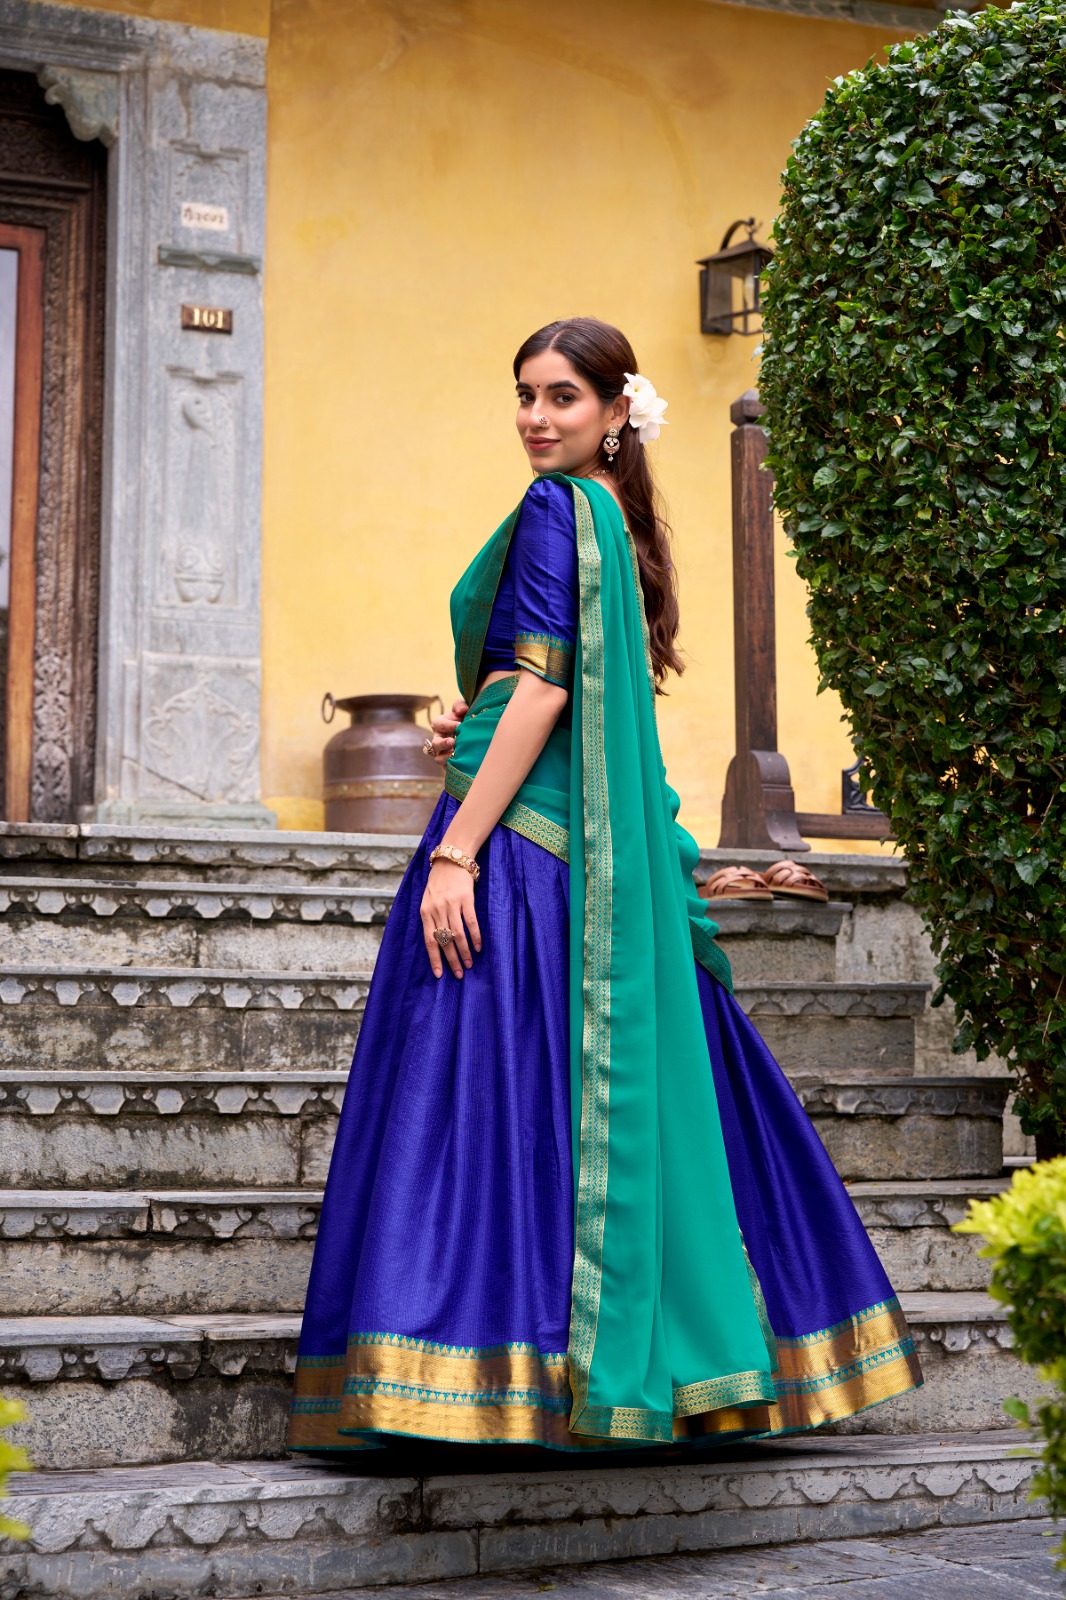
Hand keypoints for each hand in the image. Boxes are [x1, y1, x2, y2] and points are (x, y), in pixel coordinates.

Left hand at [420, 859, 481, 978]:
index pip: (429, 941)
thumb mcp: (427, 898)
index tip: (439, 974)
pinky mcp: (466, 899)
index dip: (434, 958)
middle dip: (451, 960)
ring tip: (469, 964)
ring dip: (464, 952)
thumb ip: (430, 917)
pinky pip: (471, 922)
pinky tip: (478, 947)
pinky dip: (475, 936)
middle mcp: (437, 910)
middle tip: (458, 974)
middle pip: (444, 941)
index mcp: (425, 912)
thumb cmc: (439, 880)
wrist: (451, 859)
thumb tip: (437, 940)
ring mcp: (452, 905)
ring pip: (458, 935)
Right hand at [427, 698, 467, 765]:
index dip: (447, 725)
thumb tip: (462, 710)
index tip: (459, 725)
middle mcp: (438, 739)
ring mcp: (442, 752)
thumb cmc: (464, 716)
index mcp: (440, 724)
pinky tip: (459, 765)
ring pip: (437, 758)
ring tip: (454, 755)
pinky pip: (446, 768)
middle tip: (453, 742)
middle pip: (434, 743)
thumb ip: (460, 705)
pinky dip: (451, 767)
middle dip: (442, 743)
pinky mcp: (449, 762)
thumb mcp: (462, 708)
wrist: (472, 730)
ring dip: (444, 757)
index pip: (438, 724)